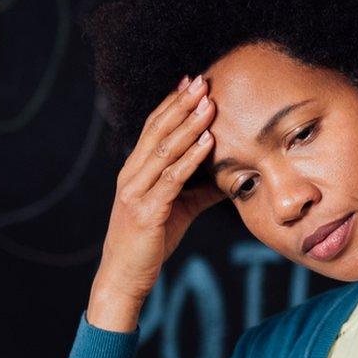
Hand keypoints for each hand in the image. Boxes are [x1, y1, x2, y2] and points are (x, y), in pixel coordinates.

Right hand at [89, 75, 227, 330]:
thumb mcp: (180, 209)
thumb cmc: (151, 242)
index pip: (154, 128)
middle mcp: (131, 175)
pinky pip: (171, 179)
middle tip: (203, 81)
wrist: (125, 276)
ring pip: (165, 150)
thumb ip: (201, 189)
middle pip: (158, 131)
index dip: (172, 103)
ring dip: (189, 125)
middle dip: (181, 104)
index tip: (193, 82)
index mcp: (135, 170)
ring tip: (209, 104)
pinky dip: (191, 158)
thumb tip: (232, 175)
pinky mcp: (146, 211)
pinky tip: (208, 142)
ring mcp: (136, 192)